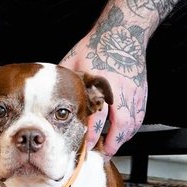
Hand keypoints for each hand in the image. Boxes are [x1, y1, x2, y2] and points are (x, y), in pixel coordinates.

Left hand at [60, 37, 147, 157]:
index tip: (84, 147)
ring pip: (131, 124)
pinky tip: (123, 134)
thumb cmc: (97, 44)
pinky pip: (138, 116)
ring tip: (110, 148)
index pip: (97, 118)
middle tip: (100, 155)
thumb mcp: (73, 60)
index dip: (91, 135)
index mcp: (101, 85)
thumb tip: (45, 92)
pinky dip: (130, 128)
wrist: (123, 31)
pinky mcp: (141, 92)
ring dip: (120, 138)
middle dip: (109, 143)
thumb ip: (62, 79)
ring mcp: (133, 93)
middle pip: (118, 126)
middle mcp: (119, 91)